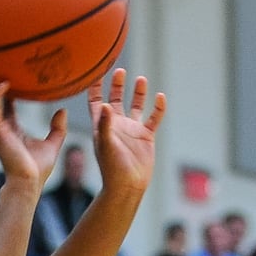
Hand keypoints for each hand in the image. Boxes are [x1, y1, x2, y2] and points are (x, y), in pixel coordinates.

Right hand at [0, 76, 66, 190]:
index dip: (2, 90)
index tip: (5, 74)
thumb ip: (57, 128)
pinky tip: (3, 84)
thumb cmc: (38, 169)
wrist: (30, 184)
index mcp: (10, 128)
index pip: (3, 105)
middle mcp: (0, 127)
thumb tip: (64, 111)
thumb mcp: (52, 144)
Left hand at [86, 69, 166, 194]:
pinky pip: (153, 118)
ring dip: (138, 93)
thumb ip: (106, 124)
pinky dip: (158, 108)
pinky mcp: (146, 136)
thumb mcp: (106, 144)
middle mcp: (116, 124)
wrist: (128, 186)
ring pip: (135, 105)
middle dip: (116, 84)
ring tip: (140, 79)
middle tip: (119, 70)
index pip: (96, 101)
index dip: (95, 86)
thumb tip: (106, 105)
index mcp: (102, 124)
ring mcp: (132, 130)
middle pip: (115, 98)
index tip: (96, 70)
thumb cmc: (112, 168)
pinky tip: (160, 97)